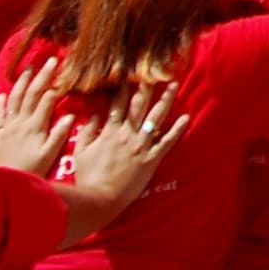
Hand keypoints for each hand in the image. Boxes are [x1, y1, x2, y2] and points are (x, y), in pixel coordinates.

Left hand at [0, 64, 72, 180]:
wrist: (6, 185)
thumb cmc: (31, 171)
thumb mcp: (49, 155)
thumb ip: (59, 135)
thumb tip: (70, 115)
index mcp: (35, 126)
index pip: (47, 99)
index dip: (56, 84)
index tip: (64, 71)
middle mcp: (20, 122)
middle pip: (31, 93)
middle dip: (42, 75)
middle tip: (51, 60)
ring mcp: (7, 127)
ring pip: (14, 99)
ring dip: (21, 82)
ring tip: (29, 68)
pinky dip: (0, 103)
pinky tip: (3, 94)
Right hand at [68, 78, 190, 214]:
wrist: (100, 199)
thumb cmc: (88, 177)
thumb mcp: (81, 151)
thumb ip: (88, 130)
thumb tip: (95, 112)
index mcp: (110, 131)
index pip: (117, 103)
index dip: (124, 87)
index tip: (130, 72)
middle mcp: (127, 134)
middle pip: (140, 105)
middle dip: (148, 86)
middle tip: (157, 70)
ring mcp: (141, 146)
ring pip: (156, 118)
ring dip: (166, 100)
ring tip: (174, 85)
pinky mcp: (151, 160)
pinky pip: (167, 142)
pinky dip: (177, 130)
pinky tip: (186, 118)